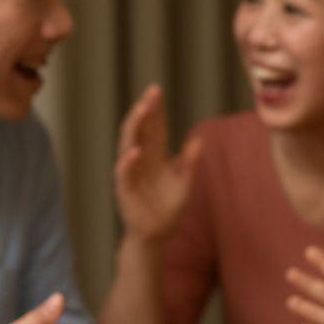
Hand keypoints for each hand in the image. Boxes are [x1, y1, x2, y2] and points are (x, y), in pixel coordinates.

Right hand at [114, 84, 202, 242]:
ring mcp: (131, 173)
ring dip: (135, 127)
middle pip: (141, 130)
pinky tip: (135, 150)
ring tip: (142, 110)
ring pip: (129, 144)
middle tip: (152, 92)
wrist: (157, 234)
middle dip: (145, 111)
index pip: (156, 128)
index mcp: (156, 156)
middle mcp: (141, 160)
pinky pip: (124, 173)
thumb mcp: (185, 183)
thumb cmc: (169, 208)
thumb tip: (199, 139)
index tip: (157, 90)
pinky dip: (128, 162)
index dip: (157, 110)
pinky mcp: (125, 189)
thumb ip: (190, 162)